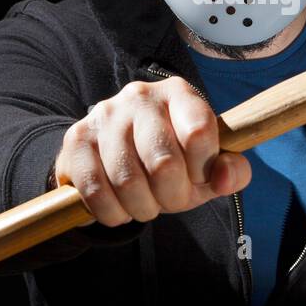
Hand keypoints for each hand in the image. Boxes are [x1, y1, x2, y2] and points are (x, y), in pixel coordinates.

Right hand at [54, 77, 251, 226]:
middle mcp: (140, 95)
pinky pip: (95, 191)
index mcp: (179, 93)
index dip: (202, 170)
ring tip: (145, 203)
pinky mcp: (76, 140)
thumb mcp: (206, 166)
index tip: (198, 178)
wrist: (114, 160)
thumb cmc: (172, 161)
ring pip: (128, 182)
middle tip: (170, 199)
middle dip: (172, 197)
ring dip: (142, 208)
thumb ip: (229, 171)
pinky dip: (113, 213)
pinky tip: (119, 206)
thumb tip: (223, 179)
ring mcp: (104, 115)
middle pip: (164, 163)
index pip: (199, 132)